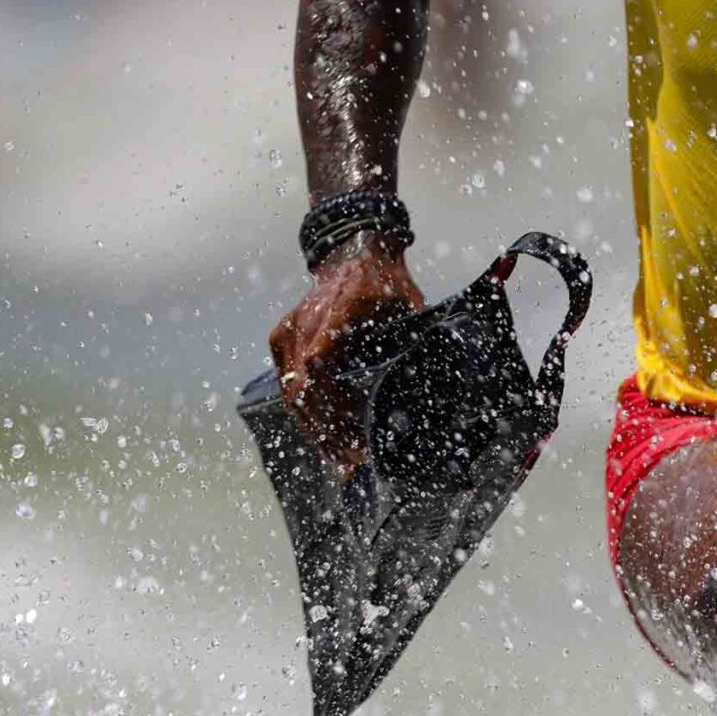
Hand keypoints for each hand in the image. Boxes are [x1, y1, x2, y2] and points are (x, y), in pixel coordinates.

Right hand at [267, 234, 423, 465]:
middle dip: (329, 431)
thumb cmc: (386, 283)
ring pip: (293, 393)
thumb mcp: (409, 306)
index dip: (332, 405)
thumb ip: (413, 341)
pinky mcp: (281, 339)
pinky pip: (287, 385)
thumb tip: (435, 382)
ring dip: (316, 429)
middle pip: (306, 389)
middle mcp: (307, 322)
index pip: (322, 362)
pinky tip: (323, 438)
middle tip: (353, 461)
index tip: (354, 436)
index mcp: (340, 310)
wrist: (353, 254)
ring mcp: (289, 332)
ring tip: (339, 460)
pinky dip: (305, 413)